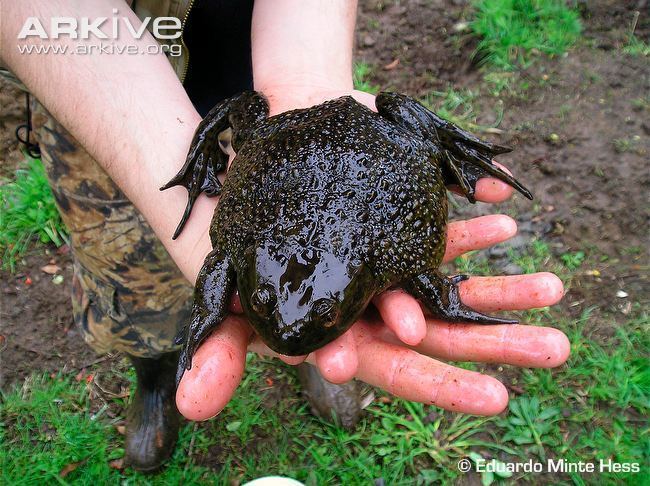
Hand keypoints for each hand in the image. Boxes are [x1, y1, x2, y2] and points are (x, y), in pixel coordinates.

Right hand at [176, 90, 567, 419]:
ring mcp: (393, 276)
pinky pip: (439, 239)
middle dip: (496, 342)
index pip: (397, 370)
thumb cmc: (243, 266)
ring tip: (553, 286)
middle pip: (444, 335)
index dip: (439, 382)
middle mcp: (377, 315)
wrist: (252, 206)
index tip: (492, 395)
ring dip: (502, 289)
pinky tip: (503, 219)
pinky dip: (471, 231)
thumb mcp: (229, 310)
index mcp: (347, 340)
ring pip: (452, 290)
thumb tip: (196, 408)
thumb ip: (221, 355)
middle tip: (555, 350)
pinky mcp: (396, 238)